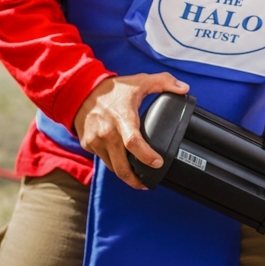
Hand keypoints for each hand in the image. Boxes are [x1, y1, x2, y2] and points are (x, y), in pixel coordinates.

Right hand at [74, 72, 189, 189]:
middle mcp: (107, 133)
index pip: (134, 143)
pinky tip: (122, 163)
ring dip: (125, 175)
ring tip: (137, 178)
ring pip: (112, 167)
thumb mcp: (140, 81)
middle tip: (148, 185)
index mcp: (122, 118)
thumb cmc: (113, 89)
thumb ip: (164, 82)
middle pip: (122, 166)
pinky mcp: (88, 145)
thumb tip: (184, 88)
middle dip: (135, 180)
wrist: (80, 91)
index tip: (158, 163)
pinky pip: (104, 160)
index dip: (147, 156)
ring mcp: (96, 141)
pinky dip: (114, 163)